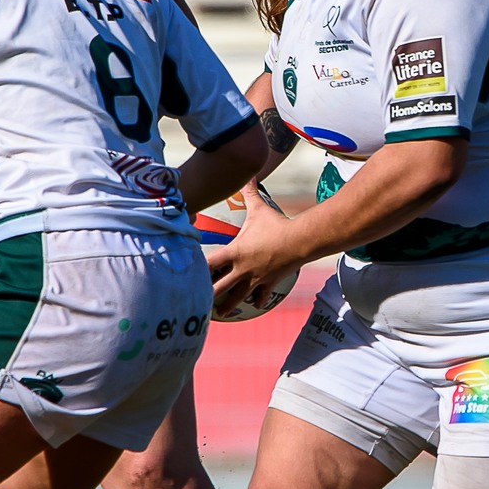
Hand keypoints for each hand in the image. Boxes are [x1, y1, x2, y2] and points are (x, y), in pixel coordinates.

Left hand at [206, 187, 300, 316]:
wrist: (299, 242)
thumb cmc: (276, 225)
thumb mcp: (259, 209)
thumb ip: (249, 193)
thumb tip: (247, 174)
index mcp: (234, 252)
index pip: (209, 265)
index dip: (198, 270)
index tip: (189, 275)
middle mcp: (241, 269)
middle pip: (219, 287)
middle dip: (208, 295)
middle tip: (197, 302)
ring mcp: (255, 279)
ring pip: (237, 297)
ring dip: (228, 305)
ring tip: (220, 314)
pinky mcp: (269, 284)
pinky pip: (260, 296)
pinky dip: (256, 300)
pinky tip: (254, 305)